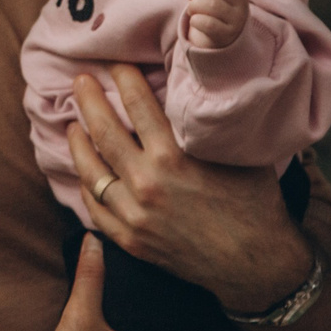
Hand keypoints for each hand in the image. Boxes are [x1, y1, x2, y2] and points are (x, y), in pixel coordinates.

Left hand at [68, 66, 313, 311]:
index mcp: (172, 158)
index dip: (123, 78)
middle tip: (79, 80)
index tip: (115, 64)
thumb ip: (208, 125)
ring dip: (77, 143)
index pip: (136, 105)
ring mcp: (134, 216)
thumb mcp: (237, 154)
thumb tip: (194, 89)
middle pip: (103, 132)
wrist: (257, 265)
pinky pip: (94, 209)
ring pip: (90, 172)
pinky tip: (86, 173)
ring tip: (73, 124)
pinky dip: (86, 187)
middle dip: (88, 100)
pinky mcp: (130, 241)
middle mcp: (146, 185)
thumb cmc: (254, 204)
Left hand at [183, 0, 248, 50]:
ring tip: (191, 9)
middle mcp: (242, 4)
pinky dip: (196, 20)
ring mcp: (237, 20)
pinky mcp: (227, 34)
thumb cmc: (215, 8)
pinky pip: (209, 24)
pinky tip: (194, 20)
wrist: (220, 36)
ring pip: (213, 5)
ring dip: (195, 5)